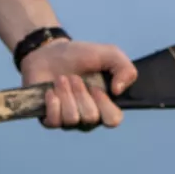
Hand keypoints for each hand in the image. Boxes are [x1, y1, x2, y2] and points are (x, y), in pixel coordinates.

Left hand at [19, 38, 137, 130]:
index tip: (95, 87)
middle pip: (91, 117)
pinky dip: (52, 102)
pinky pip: (54, 122)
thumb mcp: (108, 53)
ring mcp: (69, 121)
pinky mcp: (50, 119)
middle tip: (74, 77)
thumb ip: (125, 68)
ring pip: (72, 119)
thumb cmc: (80, 55)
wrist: (49, 51)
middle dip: (80, 93)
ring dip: (65, 94)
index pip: (113, 120)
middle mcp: (88, 117)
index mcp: (105, 105)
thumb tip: (118, 91)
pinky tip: (50, 91)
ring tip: (61, 79)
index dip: (104, 104)